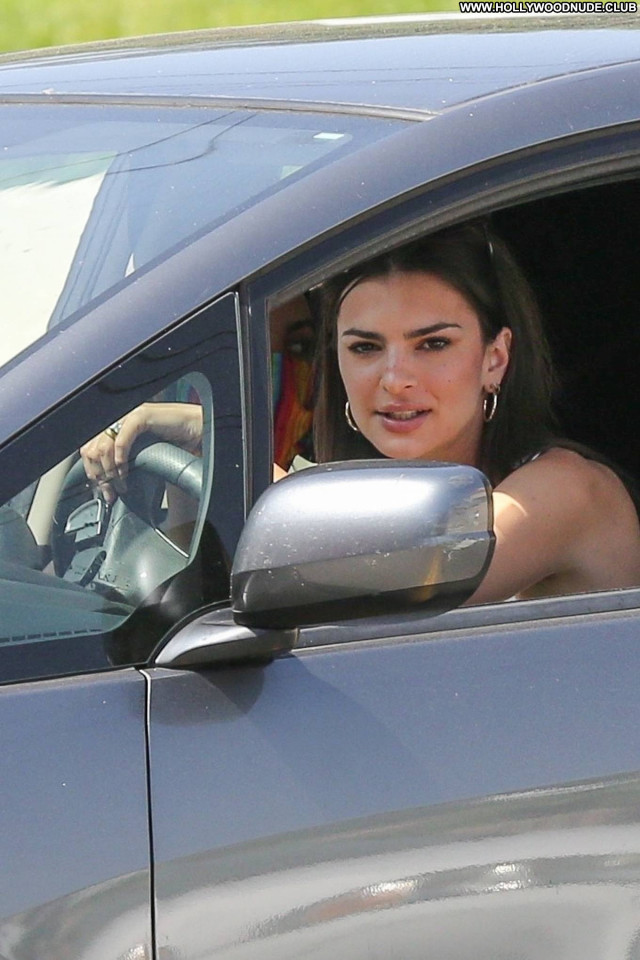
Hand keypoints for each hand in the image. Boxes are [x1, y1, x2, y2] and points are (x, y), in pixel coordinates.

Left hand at [80, 402, 202, 503]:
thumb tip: (108, 481)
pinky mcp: (140, 417)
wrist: (197, 430)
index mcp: (115, 424)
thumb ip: (124, 459)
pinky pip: (121, 440)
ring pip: (103, 446)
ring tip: (120, 485)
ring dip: (109, 471)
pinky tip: (125, 472)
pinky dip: (120, 460)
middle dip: (98, 474)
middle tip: (109, 492)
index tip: (102, 489)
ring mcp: (127, 415)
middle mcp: (118, 417)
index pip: (89, 447)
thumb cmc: (175, 441)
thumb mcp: (142, 453)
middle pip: (92, 448)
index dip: (92, 470)